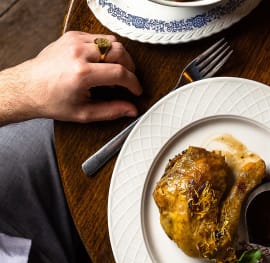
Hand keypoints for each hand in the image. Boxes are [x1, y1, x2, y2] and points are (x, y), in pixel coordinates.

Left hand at [0, 31, 141, 123]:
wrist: (26, 88)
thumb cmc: (51, 100)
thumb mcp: (83, 113)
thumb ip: (111, 111)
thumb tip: (131, 109)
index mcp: (81, 73)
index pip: (120, 72)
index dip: (133, 83)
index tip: (135, 89)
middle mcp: (78, 53)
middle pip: (119, 52)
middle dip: (129, 67)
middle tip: (127, 79)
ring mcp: (74, 42)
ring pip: (111, 41)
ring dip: (119, 55)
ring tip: (115, 69)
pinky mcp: (71, 36)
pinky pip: (98, 37)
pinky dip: (105, 48)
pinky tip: (101, 61)